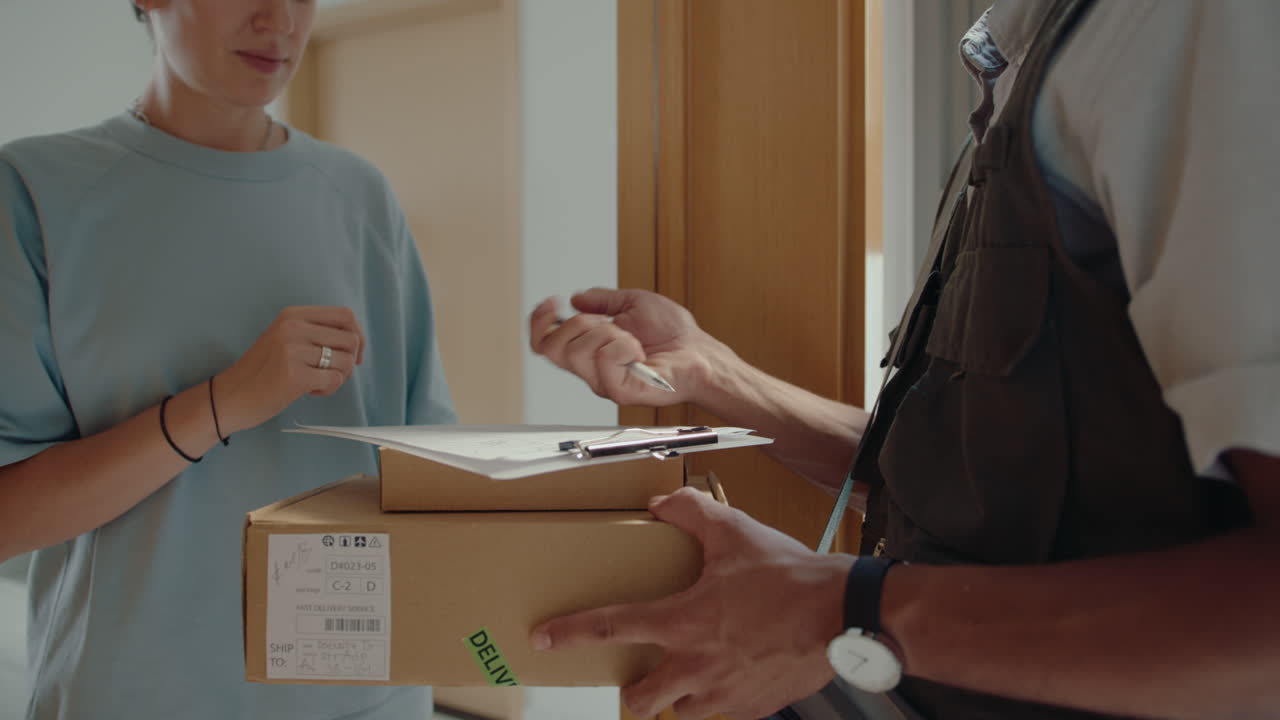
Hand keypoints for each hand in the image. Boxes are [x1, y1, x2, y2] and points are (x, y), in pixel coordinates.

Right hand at [214, 306, 365, 433]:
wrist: (230, 396)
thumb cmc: (263, 371)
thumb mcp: (286, 339)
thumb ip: (316, 333)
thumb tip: (358, 339)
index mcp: (293, 315)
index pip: (346, 315)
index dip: (359, 336)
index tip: (353, 355)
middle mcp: (293, 327)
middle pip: (351, 340)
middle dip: (349, 362)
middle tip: (330, 374)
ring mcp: (292, 350)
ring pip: (346, 361)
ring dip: (339, 377)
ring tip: (316, 382)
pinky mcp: (294, 375)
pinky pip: (335, 380)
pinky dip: (328, 390)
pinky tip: (310, 392)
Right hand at [529, 288, 720, 406]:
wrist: (701, 354)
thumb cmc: (675, 335)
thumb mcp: (633, 302)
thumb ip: (603, 300)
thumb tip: (578, 298)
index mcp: (590, 349)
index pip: (545, 343)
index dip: (539, 322)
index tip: (552, 302)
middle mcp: (592, 368)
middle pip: (553, 348)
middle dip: (580, 324)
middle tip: (610, 324)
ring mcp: (604, 381)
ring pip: (577, 351)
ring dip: (608, 334)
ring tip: (632, 339)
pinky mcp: (620, 391)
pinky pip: (604, 362)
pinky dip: (622, 347)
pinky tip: (639, 352)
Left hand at [531, 487, 853, 719]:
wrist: (844, 616)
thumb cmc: (790, 576)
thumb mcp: (736, 532)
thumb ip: (691, 513)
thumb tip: (661, 504)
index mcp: (682, 620)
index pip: (609, 626)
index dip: (570, 632)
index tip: (544, 638)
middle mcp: (694, 665)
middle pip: (638, 698)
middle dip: (632, 689)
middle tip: (641, 673)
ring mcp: (723, 693)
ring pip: (678, 713)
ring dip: (675, 698)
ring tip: (690, 675)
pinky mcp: (751, 709)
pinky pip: (720, 715)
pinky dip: (717, 700)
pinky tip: (732, 675)